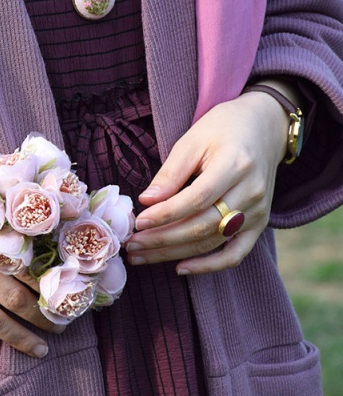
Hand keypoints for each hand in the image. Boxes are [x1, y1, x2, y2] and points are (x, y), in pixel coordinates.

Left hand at [126, 89, 290, 274]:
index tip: (138, 222)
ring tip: (142, 255)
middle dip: (163, 239)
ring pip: (213, 242)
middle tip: (132, 245)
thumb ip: (171, 173)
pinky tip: (180, 267)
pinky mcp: (259, 224)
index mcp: (235, 165)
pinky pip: (235, 254)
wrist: (264, 128)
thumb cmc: (223, 129)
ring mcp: (259, 211)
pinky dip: (209, 266)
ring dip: (174, 253)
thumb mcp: (193, 140)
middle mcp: (251, 192)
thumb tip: (147, 202)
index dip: (166, 214)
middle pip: (203, 225)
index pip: (197, 199)